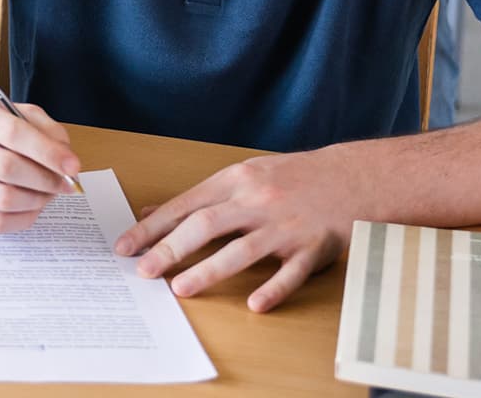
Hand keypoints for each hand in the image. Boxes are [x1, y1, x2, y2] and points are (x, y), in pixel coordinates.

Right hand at [0, 93, 81, 232]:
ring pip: (2, 198)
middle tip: (64, 184)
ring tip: (47, 194)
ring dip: (36, 200)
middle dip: (45, 179)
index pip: (12, 132)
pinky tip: (31, 207)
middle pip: (6, 168)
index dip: (48, 152)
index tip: (73, 166)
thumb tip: (66, 162)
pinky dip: (22, 218)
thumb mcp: (18, 114)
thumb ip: (47, 130)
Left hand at [114, 149, 360, 311]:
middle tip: (143, 271)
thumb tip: (151, 212)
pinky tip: (254, 303)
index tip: (125, 246)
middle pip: (206, 225)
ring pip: (242, 250)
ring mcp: (285, 225)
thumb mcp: (243, 176)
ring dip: (209, 270)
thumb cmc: (293, 178)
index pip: (184, 206)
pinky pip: (291, 272)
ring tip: (181, 288)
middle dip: (170, 249)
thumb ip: (200, 197)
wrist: (355, 176)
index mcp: (235, 181)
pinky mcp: (314, 246)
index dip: (152, 227)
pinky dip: (273, 288)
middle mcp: (257, 201)